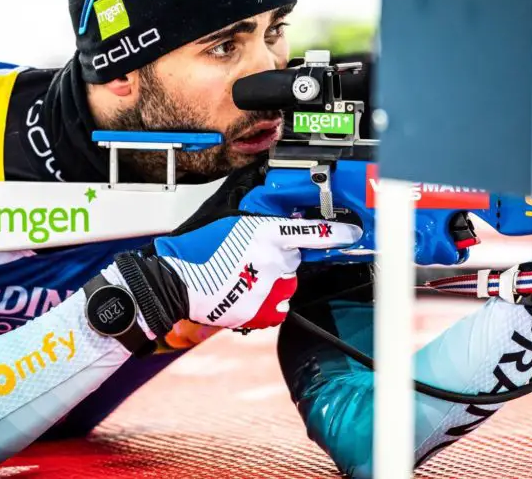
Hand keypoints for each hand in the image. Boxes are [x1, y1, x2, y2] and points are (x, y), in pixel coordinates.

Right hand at [113, 215, 361, 335]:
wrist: (179, 284)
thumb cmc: (198, 250)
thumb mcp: (232, 222)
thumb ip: (263, 224)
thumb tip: (284, 220)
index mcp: (267, 234)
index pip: (314, 233)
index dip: (338, 234)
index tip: (353, 234)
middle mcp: (274, 261)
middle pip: (295, 259)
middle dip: (280, 257)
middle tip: (252, 257)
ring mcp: (269, 289)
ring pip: (288, 284)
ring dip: (273, 280)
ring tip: (243, 276)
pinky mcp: (262, 312)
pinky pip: (277, 306)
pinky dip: (266, 301)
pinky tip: (244, 293)